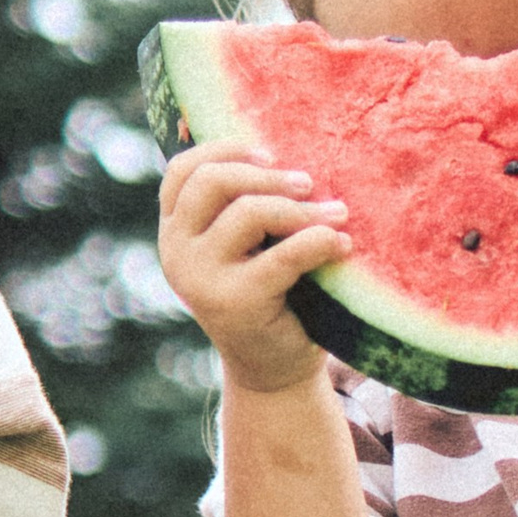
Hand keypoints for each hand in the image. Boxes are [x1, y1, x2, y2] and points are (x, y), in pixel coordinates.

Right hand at [158, 140, 350, 394]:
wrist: (273, 369)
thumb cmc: (271, 293)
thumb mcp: (248, 245)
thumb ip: (247, 204)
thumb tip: (290, 147)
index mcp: (175, 230)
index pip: (182, 170)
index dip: (225, 149)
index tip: (271, 153)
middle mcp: (176, 251)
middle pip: (212, 182)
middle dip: (267, 175)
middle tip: (310, 183)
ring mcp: (200, 278)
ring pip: (248, 212)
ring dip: (301, 208)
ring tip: (338, 214)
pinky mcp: (235, 303)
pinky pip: (283, 255)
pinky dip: (318, 241)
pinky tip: (341, 245)